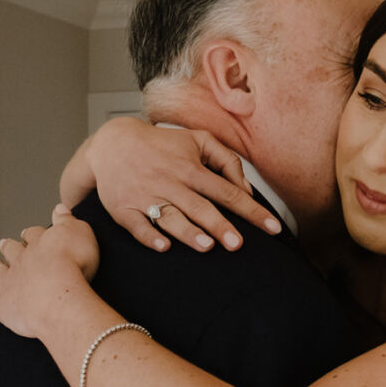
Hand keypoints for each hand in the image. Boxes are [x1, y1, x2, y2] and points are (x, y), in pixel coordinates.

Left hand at [0, 205, 100, 337]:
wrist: (61, 297)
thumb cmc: (75, 266)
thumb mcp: (80, 232)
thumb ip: (67, 220)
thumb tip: (59, 207)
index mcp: (40, 244)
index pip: (34, 235)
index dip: (32, 234)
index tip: (28, 233)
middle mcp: (22, 261)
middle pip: (12, 250)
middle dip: (8, 247)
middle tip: (3, 243)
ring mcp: (11, 284)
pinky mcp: (6, 307)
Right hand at [61, 118, 282, 252]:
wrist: (112, 144)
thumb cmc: (162, 144)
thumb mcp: (197, 140)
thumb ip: (227, 161)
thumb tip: (247, 190)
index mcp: (191, 169)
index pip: (228, 192)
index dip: (253, 211)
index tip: (273, 228)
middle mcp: (171, 183)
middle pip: (200, 208)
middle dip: (220, 226)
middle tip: (238, 245)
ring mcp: (146, 196)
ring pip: (170, 217)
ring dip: (188, 232)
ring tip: (207, 246)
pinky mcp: (124, 209)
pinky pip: (137, 226)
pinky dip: (150, 236)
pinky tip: (164, 246)